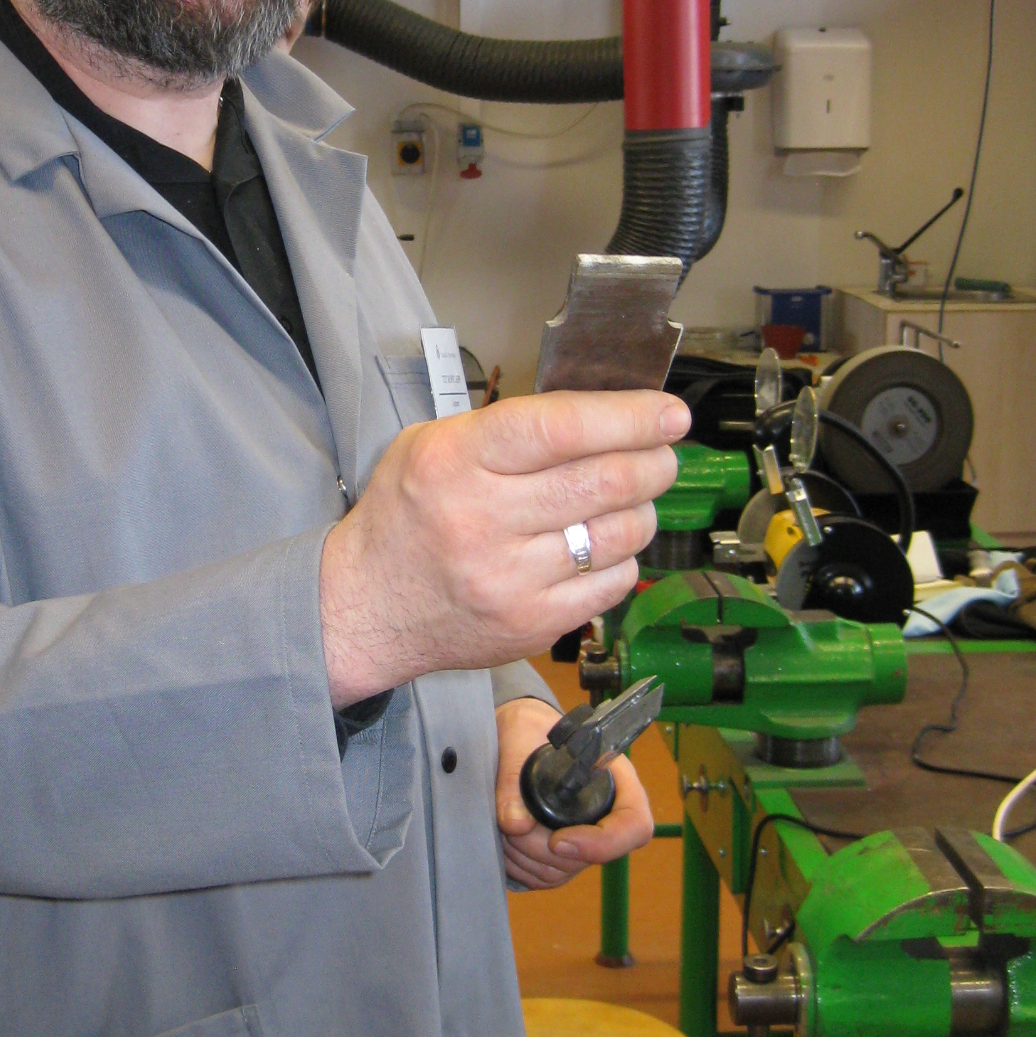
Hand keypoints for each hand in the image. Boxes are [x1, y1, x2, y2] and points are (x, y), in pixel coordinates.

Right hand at [319, 389, 688, 705]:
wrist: (367, 607)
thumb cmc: (405, 515)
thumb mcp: (428, 445)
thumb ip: (507, 427)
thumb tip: (601, 414)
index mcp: (455, 461)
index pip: (561, 428)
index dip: (629, 416)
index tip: (669, 412)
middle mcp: (484, 520)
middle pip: (605, 480)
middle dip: (654, 460)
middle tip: (663, 452)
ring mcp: (511, 579)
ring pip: (619, 533)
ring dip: (643, 508)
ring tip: (633, 497)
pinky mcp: (533, 624)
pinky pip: (612, 583)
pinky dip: (622, 557)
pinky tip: (604, 545)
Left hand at [494, 697, 654, 889]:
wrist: (516, 735)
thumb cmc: (528, 725)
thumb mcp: (519, 733)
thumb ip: (513, 773)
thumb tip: (515, 824)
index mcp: (616, 778)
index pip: (634, 825)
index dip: (602, 843)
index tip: (557, 841)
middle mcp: (607, 813)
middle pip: (591, 857)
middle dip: (541, 849)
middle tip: (509, 827)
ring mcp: (585, 837)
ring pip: (562, 871)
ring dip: (524, 858)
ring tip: (501, 828)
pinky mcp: (561, 854)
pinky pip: (543, 877)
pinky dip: (518, 867)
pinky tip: (502, 841)